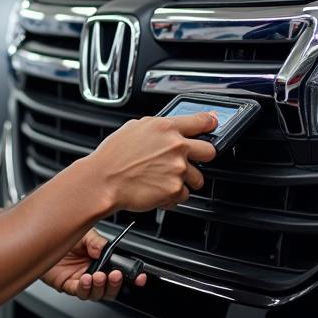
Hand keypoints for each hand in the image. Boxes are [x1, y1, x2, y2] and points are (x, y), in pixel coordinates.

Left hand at [41, 227, 145, 300]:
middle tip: (115, 275)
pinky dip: (84, 287)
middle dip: (116, 284)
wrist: (39, 240)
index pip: (121, 271)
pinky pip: (80, 292)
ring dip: (100, 287)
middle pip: (111, 288)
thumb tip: (104, 250)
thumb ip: (97, 242)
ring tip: (98, 276)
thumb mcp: (84, 234)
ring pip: (97, 294)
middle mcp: (93, 272)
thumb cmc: (61, 236)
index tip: (140, 277)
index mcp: (102, 260)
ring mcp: (82, 281)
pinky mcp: (69, 285)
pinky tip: (85, 279)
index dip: (132, 277)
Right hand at [87, 112, 217, 213]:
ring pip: (198, 178)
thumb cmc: (112, 156)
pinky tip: (158, 190)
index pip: (201, 121)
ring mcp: (178, 169)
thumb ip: (156, 127)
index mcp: (166, 128)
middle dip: (202, 157)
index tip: (214, 124)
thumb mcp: (133, 128)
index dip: (210, 123)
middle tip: (189, 161)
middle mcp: (176, 147)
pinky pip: (184, 195)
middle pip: (210, 152)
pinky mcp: (175, 190)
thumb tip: (167, 128)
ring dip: (185, 180)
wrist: (103, 181)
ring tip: (165, 180)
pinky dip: (173, 196)